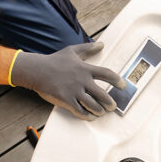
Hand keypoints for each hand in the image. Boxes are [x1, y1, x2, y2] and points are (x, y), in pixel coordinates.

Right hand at [11, 42, 126, 119]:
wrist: (37, 71)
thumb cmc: (54, 61)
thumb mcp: (72, 51)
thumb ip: (88, 48)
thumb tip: (101, 44)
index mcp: (85, 68)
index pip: (107, 74)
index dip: (117, 80)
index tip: (123, 86)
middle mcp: (82, 80)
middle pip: (102, 94)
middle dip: (110, 103)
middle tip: (113, 107)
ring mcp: (74, 91)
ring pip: (93, 105)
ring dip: (99, 111)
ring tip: (101, 112)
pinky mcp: (66, 100)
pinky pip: (80, 111)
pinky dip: (87, 116)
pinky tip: (90, 117)